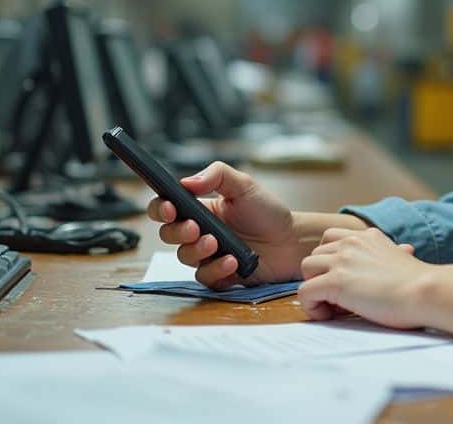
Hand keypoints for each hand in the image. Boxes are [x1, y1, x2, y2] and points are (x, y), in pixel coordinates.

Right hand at [146, 161, 301, 287]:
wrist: (291, 240)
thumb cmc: (267, 211)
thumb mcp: (244, 185)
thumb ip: (217, 175)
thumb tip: (187, 181)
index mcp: (199, 209)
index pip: (166, 207)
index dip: (160, 209)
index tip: (170, 208)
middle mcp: (198, 232)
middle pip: (168, 234)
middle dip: (177, 231)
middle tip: (196, 228)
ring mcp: (207, 255)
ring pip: (184, 257)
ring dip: (197, 250)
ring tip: (216, 243)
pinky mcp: (219, 275)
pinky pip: (205, 277)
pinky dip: (216, 269)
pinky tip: (232, 260)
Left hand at [298, 227, 425, 327]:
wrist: (425, 292)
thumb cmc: (419, 283)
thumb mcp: (404, 259)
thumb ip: (395, 253)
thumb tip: (405, 251)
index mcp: (367, 236)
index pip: (331, 239)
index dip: (331, 262)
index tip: (346, 281)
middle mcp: (351, 242)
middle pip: (315, 255)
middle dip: (322, 276)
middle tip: (341, 299)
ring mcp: (341, 261)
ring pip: (306, 269)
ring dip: (315, 288)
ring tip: (335, 307)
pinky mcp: (335, 281)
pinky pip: (305, 293)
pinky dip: (312, 307)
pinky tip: (329, 315)